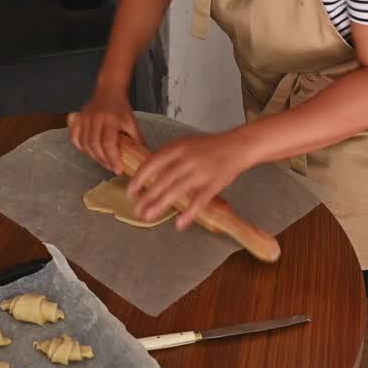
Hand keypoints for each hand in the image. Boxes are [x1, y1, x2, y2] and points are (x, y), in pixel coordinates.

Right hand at [69, 87, 142, 173]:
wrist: (109, 91)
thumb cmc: (121, 108)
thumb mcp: (132, 122)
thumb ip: (136, 140)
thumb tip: (142, 159)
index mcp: (111, 119)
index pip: (109, 143)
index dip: (113, 159)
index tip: (118, 170)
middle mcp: (96, 119)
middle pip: (95, 145)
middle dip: (103, 160)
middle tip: (111, 167)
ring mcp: (84, 118)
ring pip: (84, 143)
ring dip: (93, 156)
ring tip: (103, 161)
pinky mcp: (78, 119)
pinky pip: (75, 137)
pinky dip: (80, 147)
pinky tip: (89, 151)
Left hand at [126, 130, 254, 230]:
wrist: (237, 146)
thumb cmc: (208, 146)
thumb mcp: (184, 143)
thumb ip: (168, 156)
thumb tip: (147, 172)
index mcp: (178, 147)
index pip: (153, 162)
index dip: (140, 177)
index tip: (130, 191)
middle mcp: (187, 159)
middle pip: (163, 179)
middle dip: (147, 196)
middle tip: (136, 210)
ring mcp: (201, 172)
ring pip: (177, 190)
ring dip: (161, 205)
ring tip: (148, 216)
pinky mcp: (214, 184)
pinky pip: (200, 200)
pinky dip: (189, 212)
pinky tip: (179, 224)